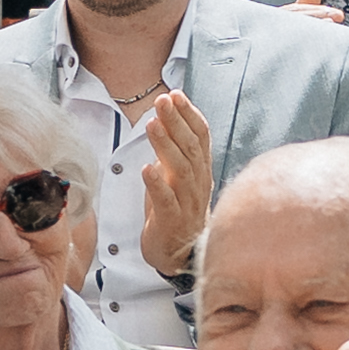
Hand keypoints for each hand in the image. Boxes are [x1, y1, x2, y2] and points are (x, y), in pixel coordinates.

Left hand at [136, 87, 213, 275]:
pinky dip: (157, 184)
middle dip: (177, 122)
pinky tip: (147, 169)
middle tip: (162, 101)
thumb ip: (173, 150)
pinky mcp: (172, 222)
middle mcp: (198, 183)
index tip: (174, 94)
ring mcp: (187, 203)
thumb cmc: (175, 211)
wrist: (179, 255)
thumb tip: (165, 118)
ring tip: (153, 126)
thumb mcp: (176, 176)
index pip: (200, 136)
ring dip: (166, 146)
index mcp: (201, 170)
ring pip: (180, 170)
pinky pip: (166, 202)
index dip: (189, 114)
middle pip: (191, 148)